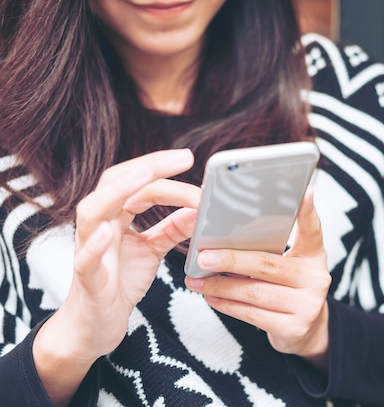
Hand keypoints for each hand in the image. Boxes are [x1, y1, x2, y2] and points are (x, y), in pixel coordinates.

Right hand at [33, 149, 199, 405]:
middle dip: (148, 167)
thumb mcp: (152, 251)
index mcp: (114, 216)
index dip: (163, 169)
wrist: (94, 327)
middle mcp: (98, 226)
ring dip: (118, 191)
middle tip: (183, 158)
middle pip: (114, 183)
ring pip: (92, 211)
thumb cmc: (118, 284)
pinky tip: (109, 231)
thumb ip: (171, 228)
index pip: (136, 181)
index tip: (191, 160)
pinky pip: (85, 259)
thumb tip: (197, 208)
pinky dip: (95, 244)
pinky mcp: (87, 280)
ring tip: (145, 175)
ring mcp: (88, 251)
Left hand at [185, 189, 330, 368]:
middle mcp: (316, 278)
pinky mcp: (293, 328)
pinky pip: (251, 314)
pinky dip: (227, 305)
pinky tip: (211, 296)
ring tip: (197, 279)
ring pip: (254, 292)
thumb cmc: (289, 287)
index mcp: (315, 255)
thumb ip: (271, 250)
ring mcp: (307, 305)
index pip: (313, 229)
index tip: (305, 191)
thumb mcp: (291, 264)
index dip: (308, 211)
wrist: (308, 329)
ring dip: (221, 285)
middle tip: (204, 256)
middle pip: (268, 264)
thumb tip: (225, 239)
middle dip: (231, 260)